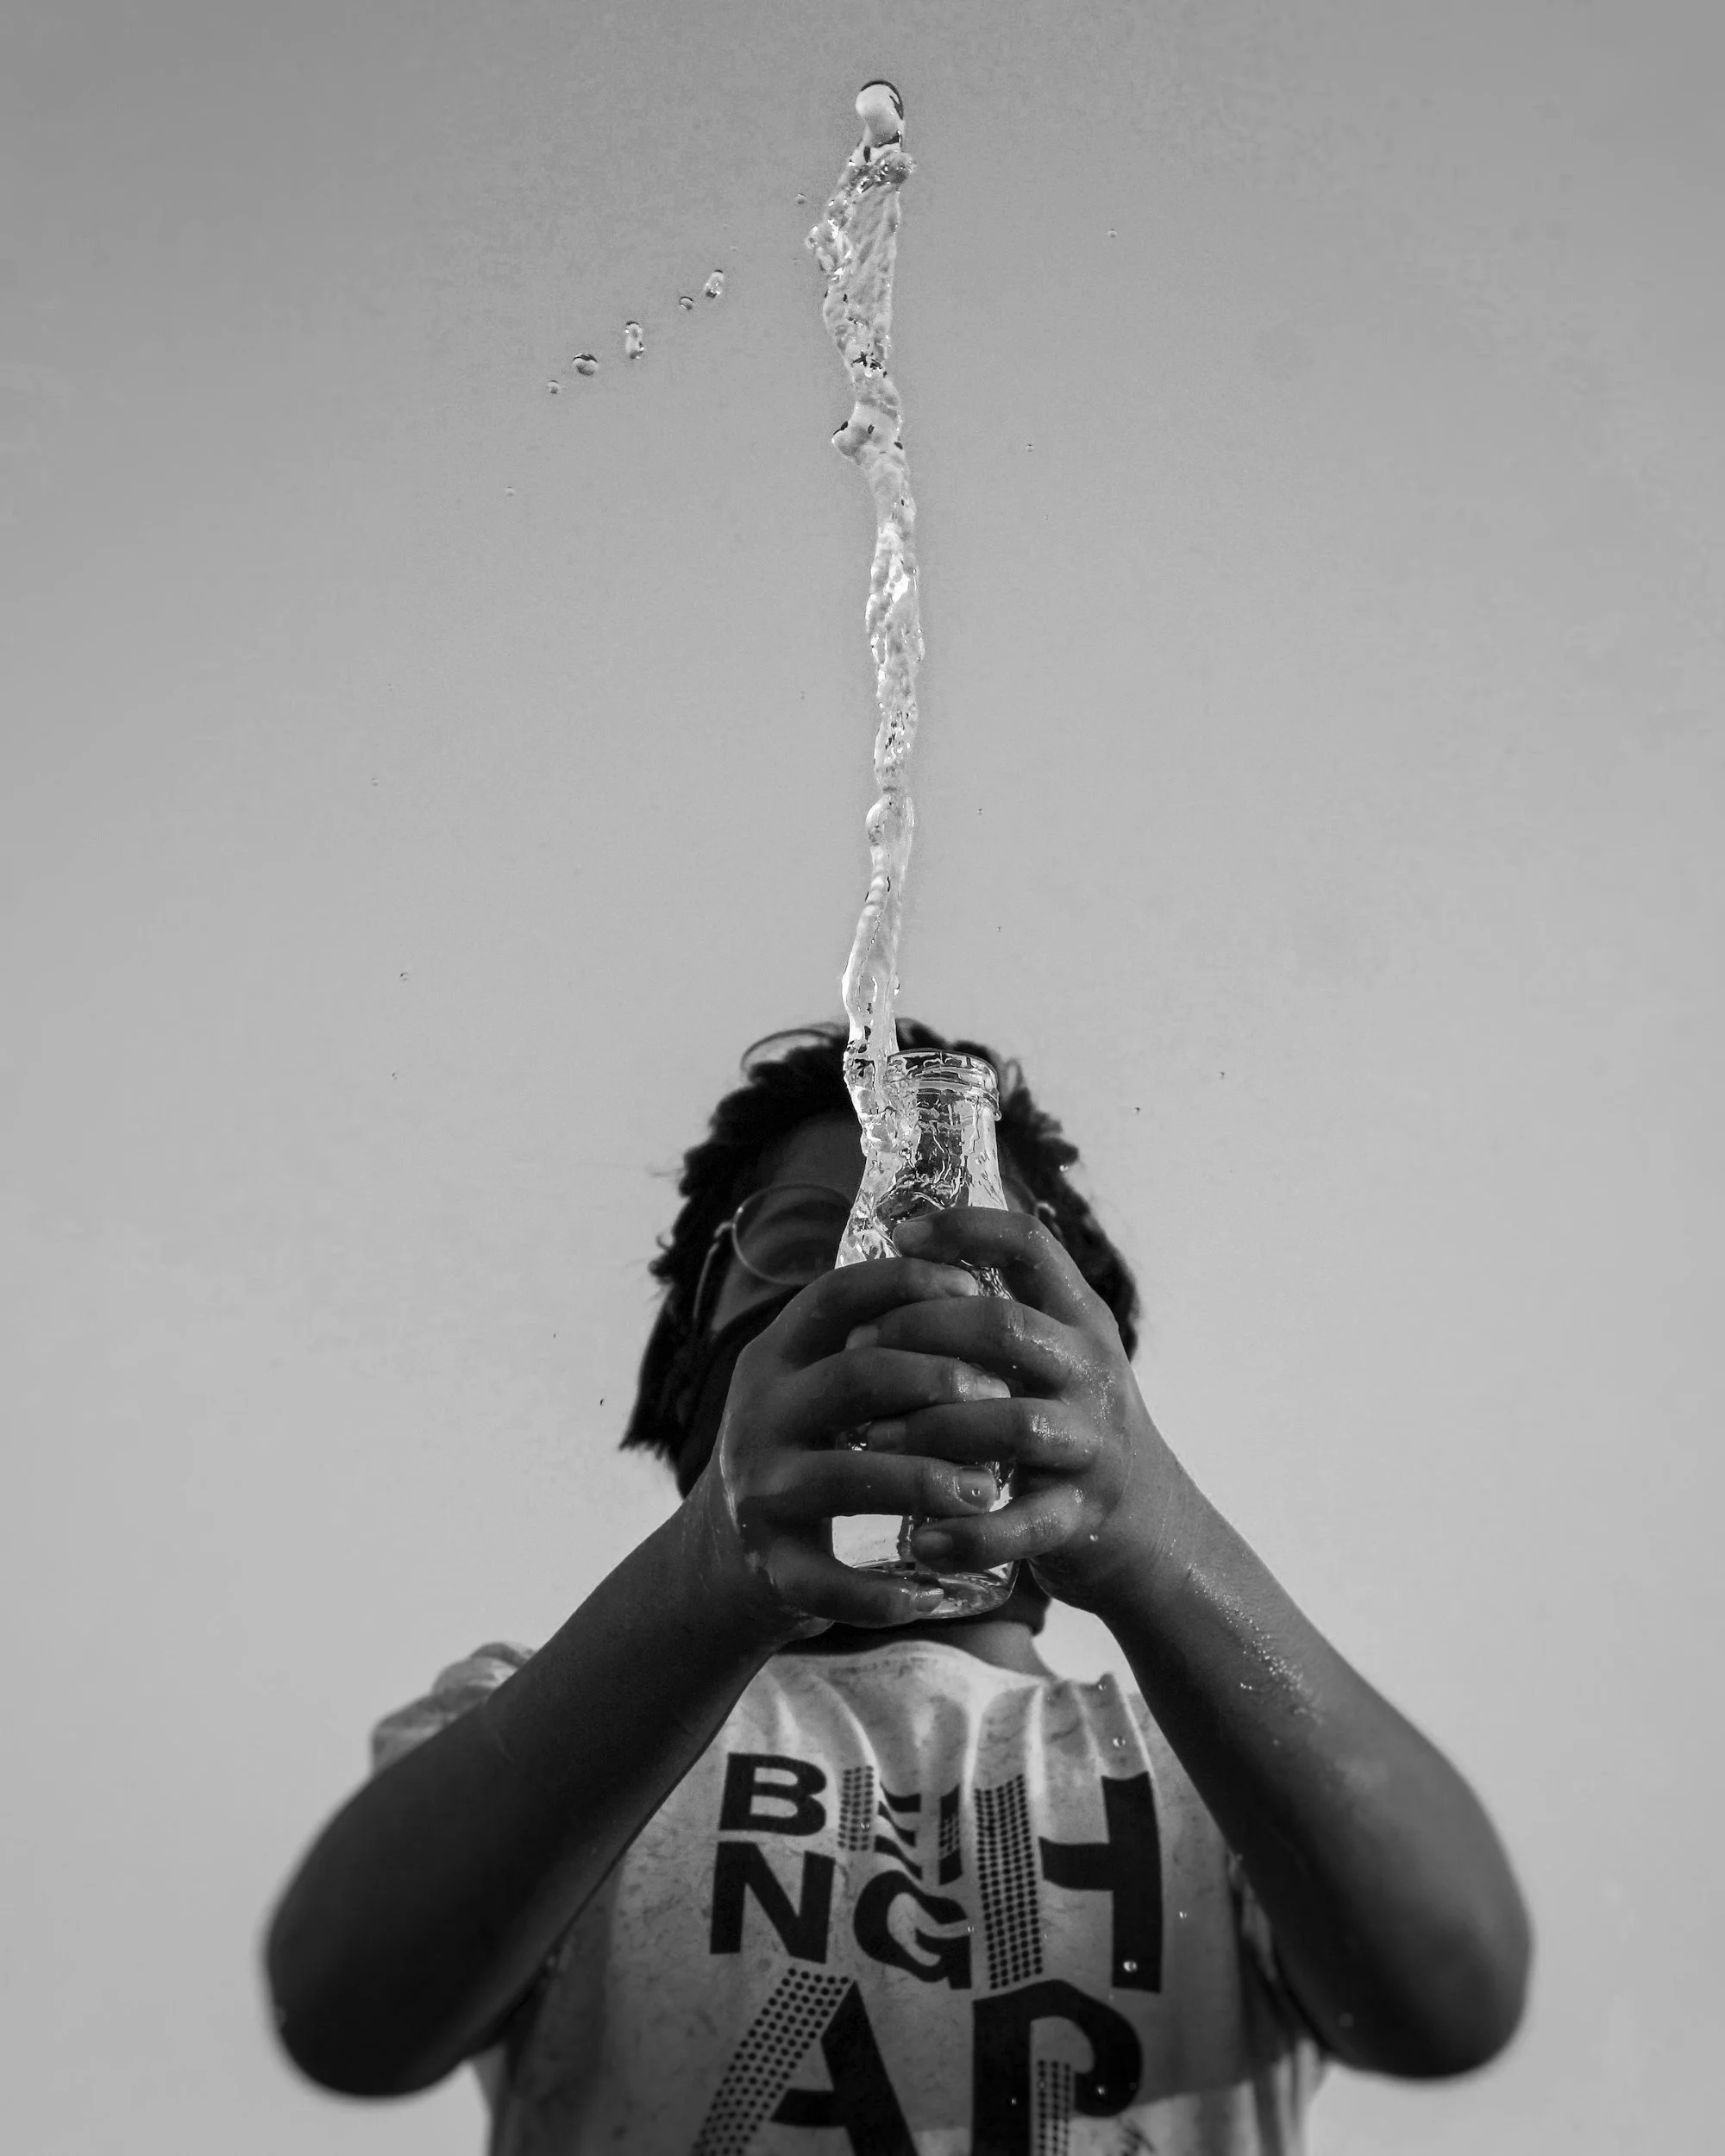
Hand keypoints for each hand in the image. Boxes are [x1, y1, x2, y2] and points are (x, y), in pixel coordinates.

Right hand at [686, 1256, 1024, 1637]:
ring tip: (988, 1490)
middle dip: (938, 1381)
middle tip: (1001, 1398)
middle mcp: (758, 1412)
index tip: (973, 1288)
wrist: (723, 1552)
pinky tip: (934, 1591)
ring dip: (927, 1481)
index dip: (906, 1282)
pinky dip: (884, 1594)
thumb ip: (871, 1336)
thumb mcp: (815, 1379)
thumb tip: (971, 1268)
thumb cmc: (806, 1447)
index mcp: (774, 1355)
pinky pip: (829, 1583)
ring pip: (847, 1476)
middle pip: (855, 1376)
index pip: (837, 1294)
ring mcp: (758, 1488)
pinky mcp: (768, 1563)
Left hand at [840, 1208, 1193, 1613]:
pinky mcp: (1084, 1514)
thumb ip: (997, 1310)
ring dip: (930, 1427)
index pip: (1030, 1244)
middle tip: (856, 1348)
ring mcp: (1094, 1444)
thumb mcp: (1054, 1354)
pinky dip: (968, 1534)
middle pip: (1005, 1327)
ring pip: (1013, 1423)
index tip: (902, 1234)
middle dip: (919, 1330)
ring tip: (870, 1436)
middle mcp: (1092, 1370)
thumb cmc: (1069, 1426)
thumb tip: (897, 1252)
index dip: (965, 1227)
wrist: (1151, 1527)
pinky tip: (921, 1539)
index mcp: (1079, 1318)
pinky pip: (1023, 1525)